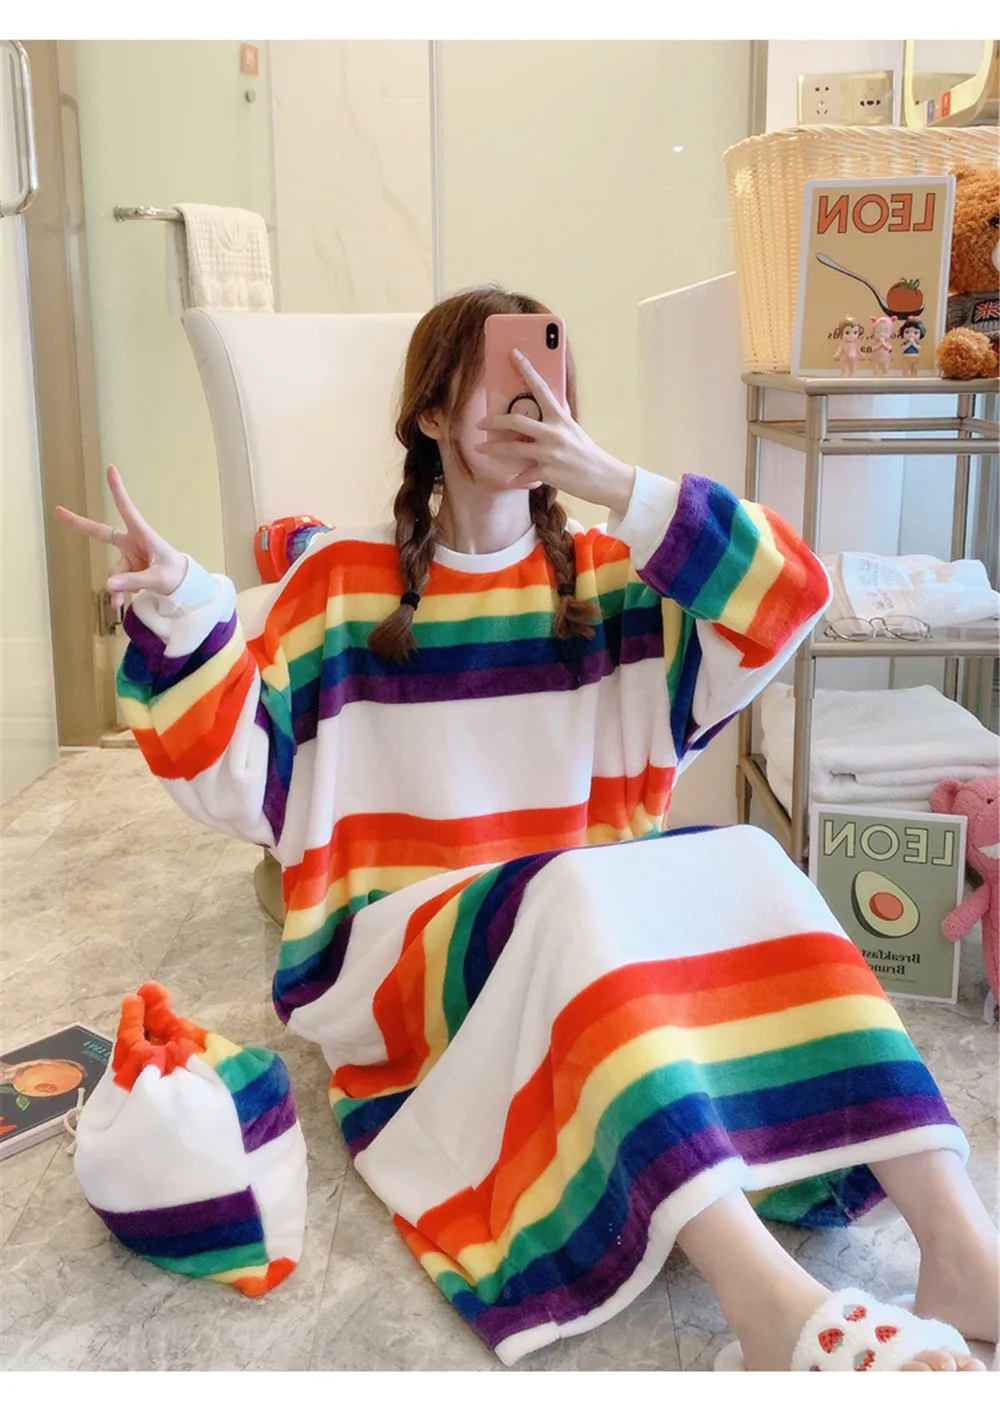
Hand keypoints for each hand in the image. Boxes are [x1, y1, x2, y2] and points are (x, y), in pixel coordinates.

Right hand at [56, 466, 187, 612]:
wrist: (185, 587)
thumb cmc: (175, 575)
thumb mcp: (157, 579)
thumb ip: (133, 582)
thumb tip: (108, 584)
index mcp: (142, 535)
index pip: (126, 509)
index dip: (118, 490)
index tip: (111, 468)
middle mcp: (132, 543)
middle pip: (101, 533)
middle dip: (79, 524)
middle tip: (58, 511)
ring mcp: (129, 556)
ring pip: (113, 572)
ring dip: (116, 587)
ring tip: (120, 602)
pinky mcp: (128, 570)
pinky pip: (117, 582)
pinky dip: (118, 592)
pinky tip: (122, 603)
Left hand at [475, 349, 635, 513]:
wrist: (604, 477)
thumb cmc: (586, 452)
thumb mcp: (572, 429)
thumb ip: (555, 419)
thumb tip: (535, 410)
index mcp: (561, 417)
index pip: (540, 387)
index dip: (526, 369)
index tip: (513, 354)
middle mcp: (554, 433)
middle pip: (515, 420)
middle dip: (493, 421)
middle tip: (480, 422)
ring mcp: (550, 453)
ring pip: (512, 448)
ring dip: (492, 448)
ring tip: (480, 447)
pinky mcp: (547, 473)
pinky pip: (523, 474)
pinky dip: (515, 477)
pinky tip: (510, 478)